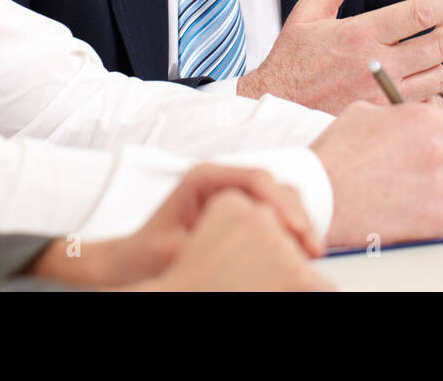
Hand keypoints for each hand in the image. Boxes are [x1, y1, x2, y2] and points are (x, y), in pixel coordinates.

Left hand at [28, 164, 322, 286]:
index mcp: (205, 178)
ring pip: (281, 202)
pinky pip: (275, 218)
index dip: (283, 204)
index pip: (257, 179)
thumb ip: (208, 244)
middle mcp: (223, 182)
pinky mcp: (241, 216)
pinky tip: (295, 256)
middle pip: (276, 188)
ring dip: (297, 225)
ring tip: (307, 256)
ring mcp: (234, 197)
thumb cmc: (144, 255)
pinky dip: (288, 234)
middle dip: (297, 216)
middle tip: (312, 249)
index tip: (298, 231)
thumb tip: (245, 250)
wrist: (130, 264)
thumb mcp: (174, 250)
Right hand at [237, 0, 442, 113]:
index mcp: (360, 33)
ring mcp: (382, 95)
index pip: (421, 12)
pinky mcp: (385, 119)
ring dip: (436, 65)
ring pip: (438, 77)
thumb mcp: (309, 11)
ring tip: (419, 60)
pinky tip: (410, 85)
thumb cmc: (291, 59)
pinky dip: (426, 94)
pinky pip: (424, 106)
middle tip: (440, 29)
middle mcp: (376, 64)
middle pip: (440, 45)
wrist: (274, 108)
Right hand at [311, 99, 442, 247]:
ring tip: (397, 195)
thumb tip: (415, 116)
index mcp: (423, 119)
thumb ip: (400, 112)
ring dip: (434, 196)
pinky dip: (428, 220)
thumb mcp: (363, 113)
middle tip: (411, 177)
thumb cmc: (335, 154)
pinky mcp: (435, 219)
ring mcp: (439, 186)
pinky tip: (399, 213)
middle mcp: (438, 149)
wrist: (319, 196)